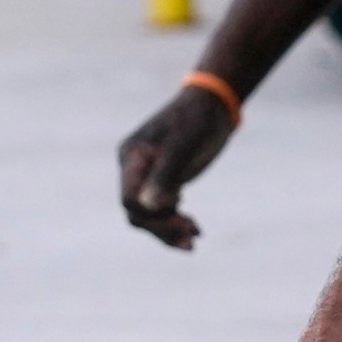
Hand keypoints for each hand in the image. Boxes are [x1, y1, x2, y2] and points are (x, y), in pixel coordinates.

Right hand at [116, 87, 235, 248]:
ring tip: (196, 236)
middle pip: (138, 212)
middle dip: (163, 226)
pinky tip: (195, 228)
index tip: (181, 212)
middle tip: (193, 235)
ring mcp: (149, 176)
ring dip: (170, 229)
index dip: (151, 213)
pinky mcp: (164, 181)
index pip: (129, 198)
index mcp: (132, 157)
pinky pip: (162, 210)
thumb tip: (146, 206)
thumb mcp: (183, 145)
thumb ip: (164, 175)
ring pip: (149, 215)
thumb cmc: (197, 120)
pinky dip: (176, 222)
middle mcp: (135, 169)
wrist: (212, 106)